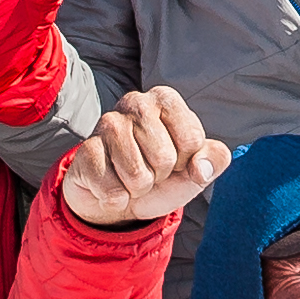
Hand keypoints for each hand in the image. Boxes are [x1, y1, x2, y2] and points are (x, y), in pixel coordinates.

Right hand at [57, 87, 226, 227]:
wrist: (120, 199)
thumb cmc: (162, 177)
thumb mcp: (196, 169)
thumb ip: (214, 160)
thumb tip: (201, 168)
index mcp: (166, 100)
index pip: (192, 141)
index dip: (186, 161)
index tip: (174, 160)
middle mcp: (135, 102)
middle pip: (164, 158)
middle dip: (160, 175)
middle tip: (148, 170)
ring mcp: (107, 124)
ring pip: (137, 175)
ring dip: (137, 188)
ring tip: (130, 177)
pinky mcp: (85, 151)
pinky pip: (112, 190)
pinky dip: (116, 198)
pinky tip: (110, 183)